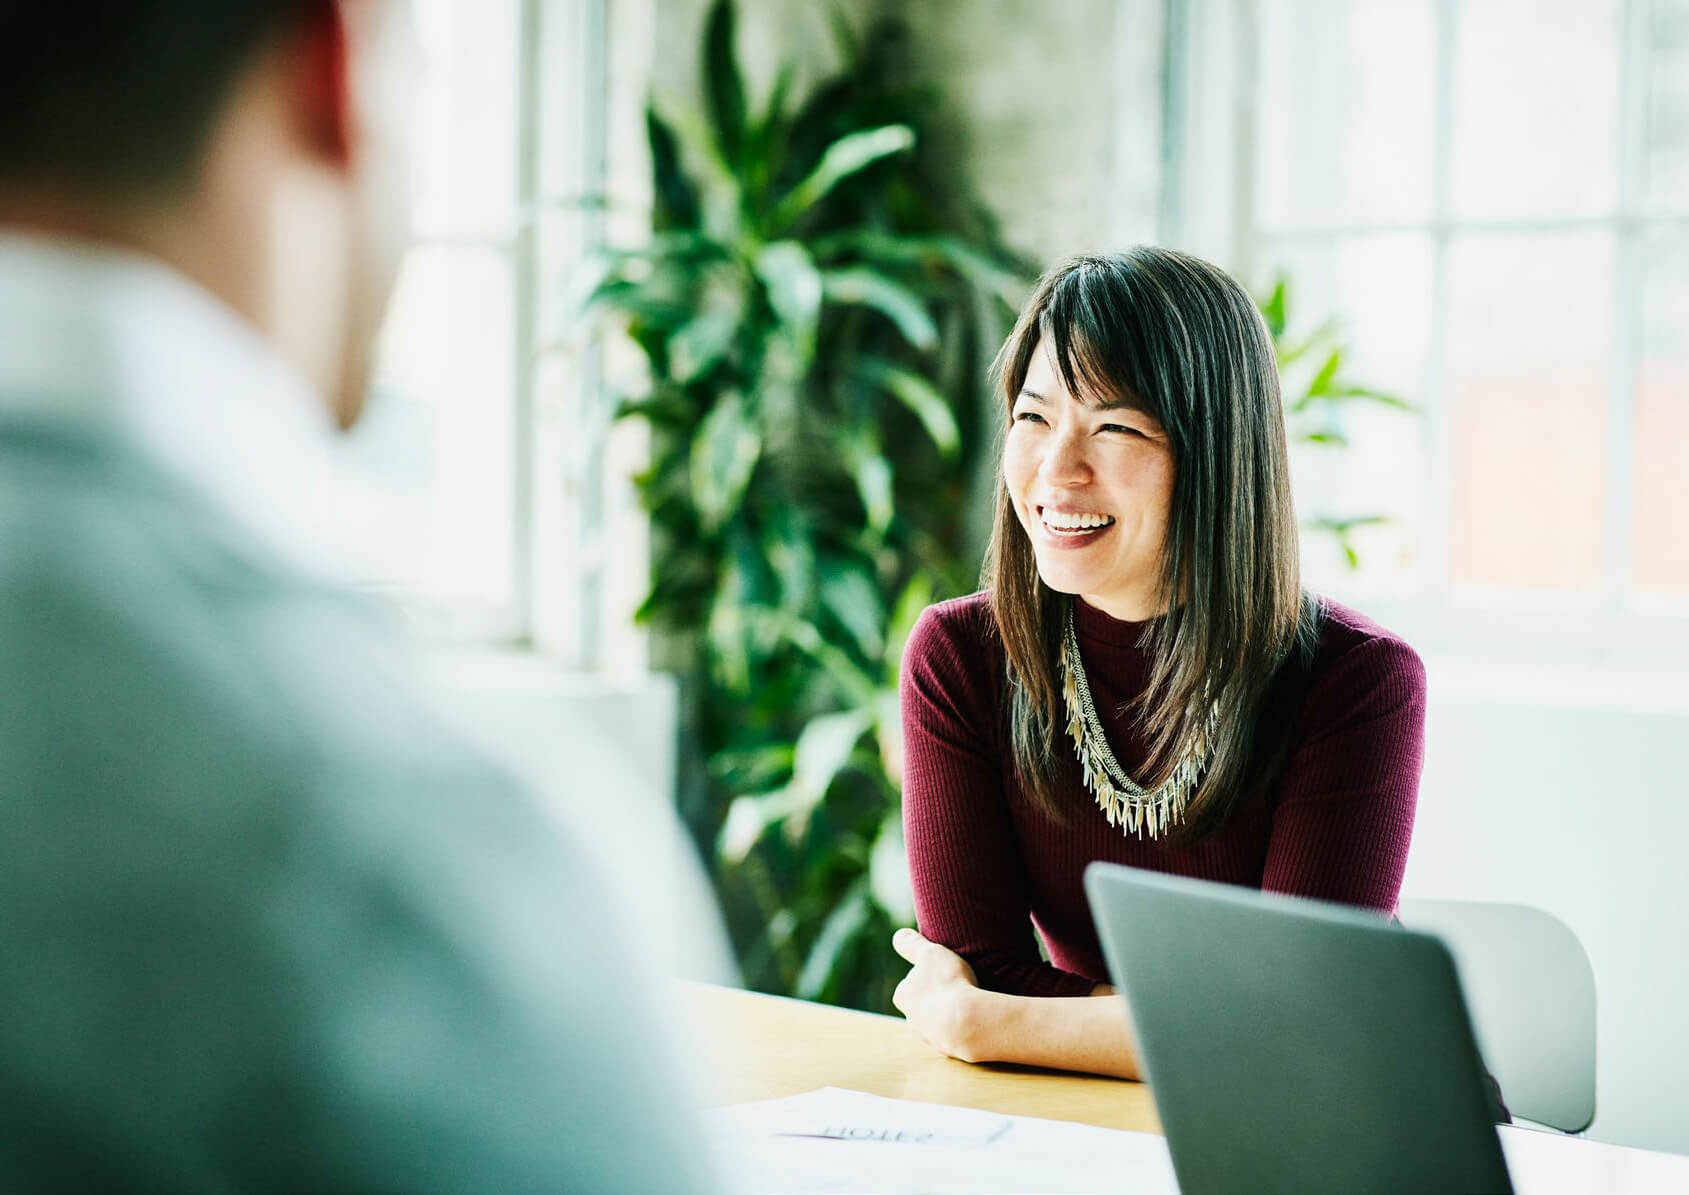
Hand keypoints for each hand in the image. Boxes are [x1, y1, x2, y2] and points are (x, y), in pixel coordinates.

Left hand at [891, 928, 989, 1062]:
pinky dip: (964, 1027)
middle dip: (935, 998)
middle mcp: (912, 1020)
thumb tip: (899, 935)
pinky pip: (956, 1035)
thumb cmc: (947, 983)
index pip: (910, 983)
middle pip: (922, 1005)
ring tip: (970, 1003)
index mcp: (903, 996)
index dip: (926, 975)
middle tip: (956, 987)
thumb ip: (912, 944)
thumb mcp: (930, 953)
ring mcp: (931, 1038)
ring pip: (938, 1022)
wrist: (969, 1023)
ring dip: (950, 1014)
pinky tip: (977, 1019)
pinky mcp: (951, 1050)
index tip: (942, 972)